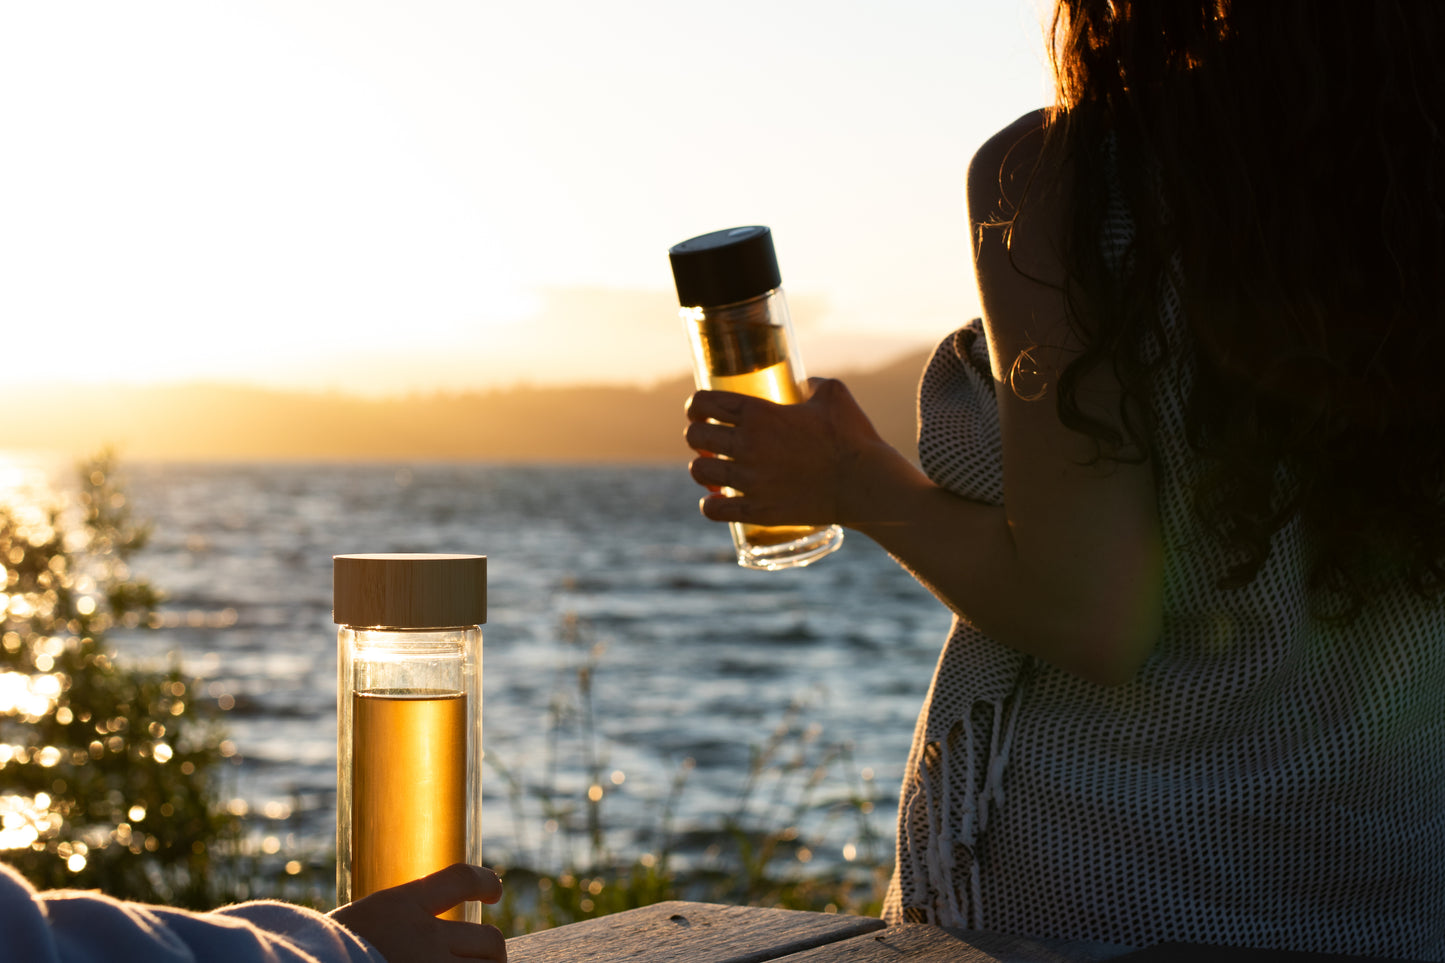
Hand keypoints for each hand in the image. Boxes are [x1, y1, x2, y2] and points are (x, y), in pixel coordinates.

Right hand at [329, 863, 505, 961]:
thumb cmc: (318, 954)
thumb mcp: (352, 927)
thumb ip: (390, 925)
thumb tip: (419, 932)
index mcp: (399, 908)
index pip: (460, 880)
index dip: (484, 881)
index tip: (493, 889)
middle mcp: (424, 939)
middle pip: (489, 938)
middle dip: (489, 949)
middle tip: (484, 956)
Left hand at [684, 378, 893, 527]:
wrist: (865, 484)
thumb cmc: (853, 437)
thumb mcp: (833, 393)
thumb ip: (810, 383)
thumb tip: (800, 384)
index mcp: (760, 413)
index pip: (704, 402)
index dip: (695, 406)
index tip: (700, 413)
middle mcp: (748, 444)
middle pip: (695, 436)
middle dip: (698, 436)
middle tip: (710, 442)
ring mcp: (751, 480)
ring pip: (699, 471)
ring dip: (702, 469)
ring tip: (714, 470)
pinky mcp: (759, 510)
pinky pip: (714, 509)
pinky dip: (711, 505)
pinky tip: (717, 501)